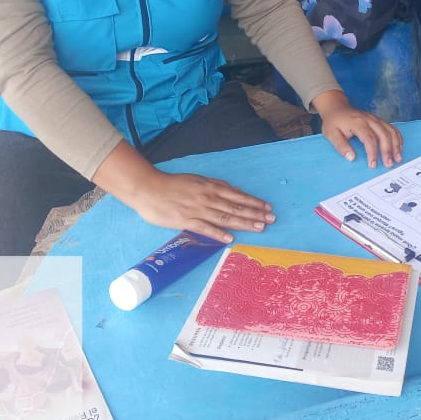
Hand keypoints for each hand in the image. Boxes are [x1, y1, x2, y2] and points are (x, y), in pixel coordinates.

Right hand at [127, 170, 274, 242]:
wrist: (148, 188)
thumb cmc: (172, 184)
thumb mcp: (197, 180)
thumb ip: (215, 185)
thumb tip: (234, 191)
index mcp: (210, 187)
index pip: (237, 195)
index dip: (254, 202)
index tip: (267, 207)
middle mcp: (208, 198)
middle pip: (236, 206)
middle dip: (256, 213)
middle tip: (272, 219)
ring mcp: (198, 209)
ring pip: (225, 217)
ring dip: (244, 222)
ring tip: (260, 227)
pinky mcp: (186, 220)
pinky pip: (205, 227)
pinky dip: (218, 233)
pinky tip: (230, 239)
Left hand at [312, 89, 402, 167]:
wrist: (336, 107)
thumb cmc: (334, 122)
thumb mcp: (331, 134)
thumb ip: (340, 146)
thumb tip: (351, 157)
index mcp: (357, 122)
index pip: (369, 138)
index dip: (373, 152)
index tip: (373, 164)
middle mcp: (369, 119)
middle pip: (384, 134)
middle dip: (388, 151)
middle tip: (389, 164)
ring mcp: (375, 119)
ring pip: (391, 131)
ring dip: (396, 145)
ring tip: (398, 158)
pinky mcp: (378, 120)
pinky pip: (392, 128)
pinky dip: (398, 138)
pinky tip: (399, 148)